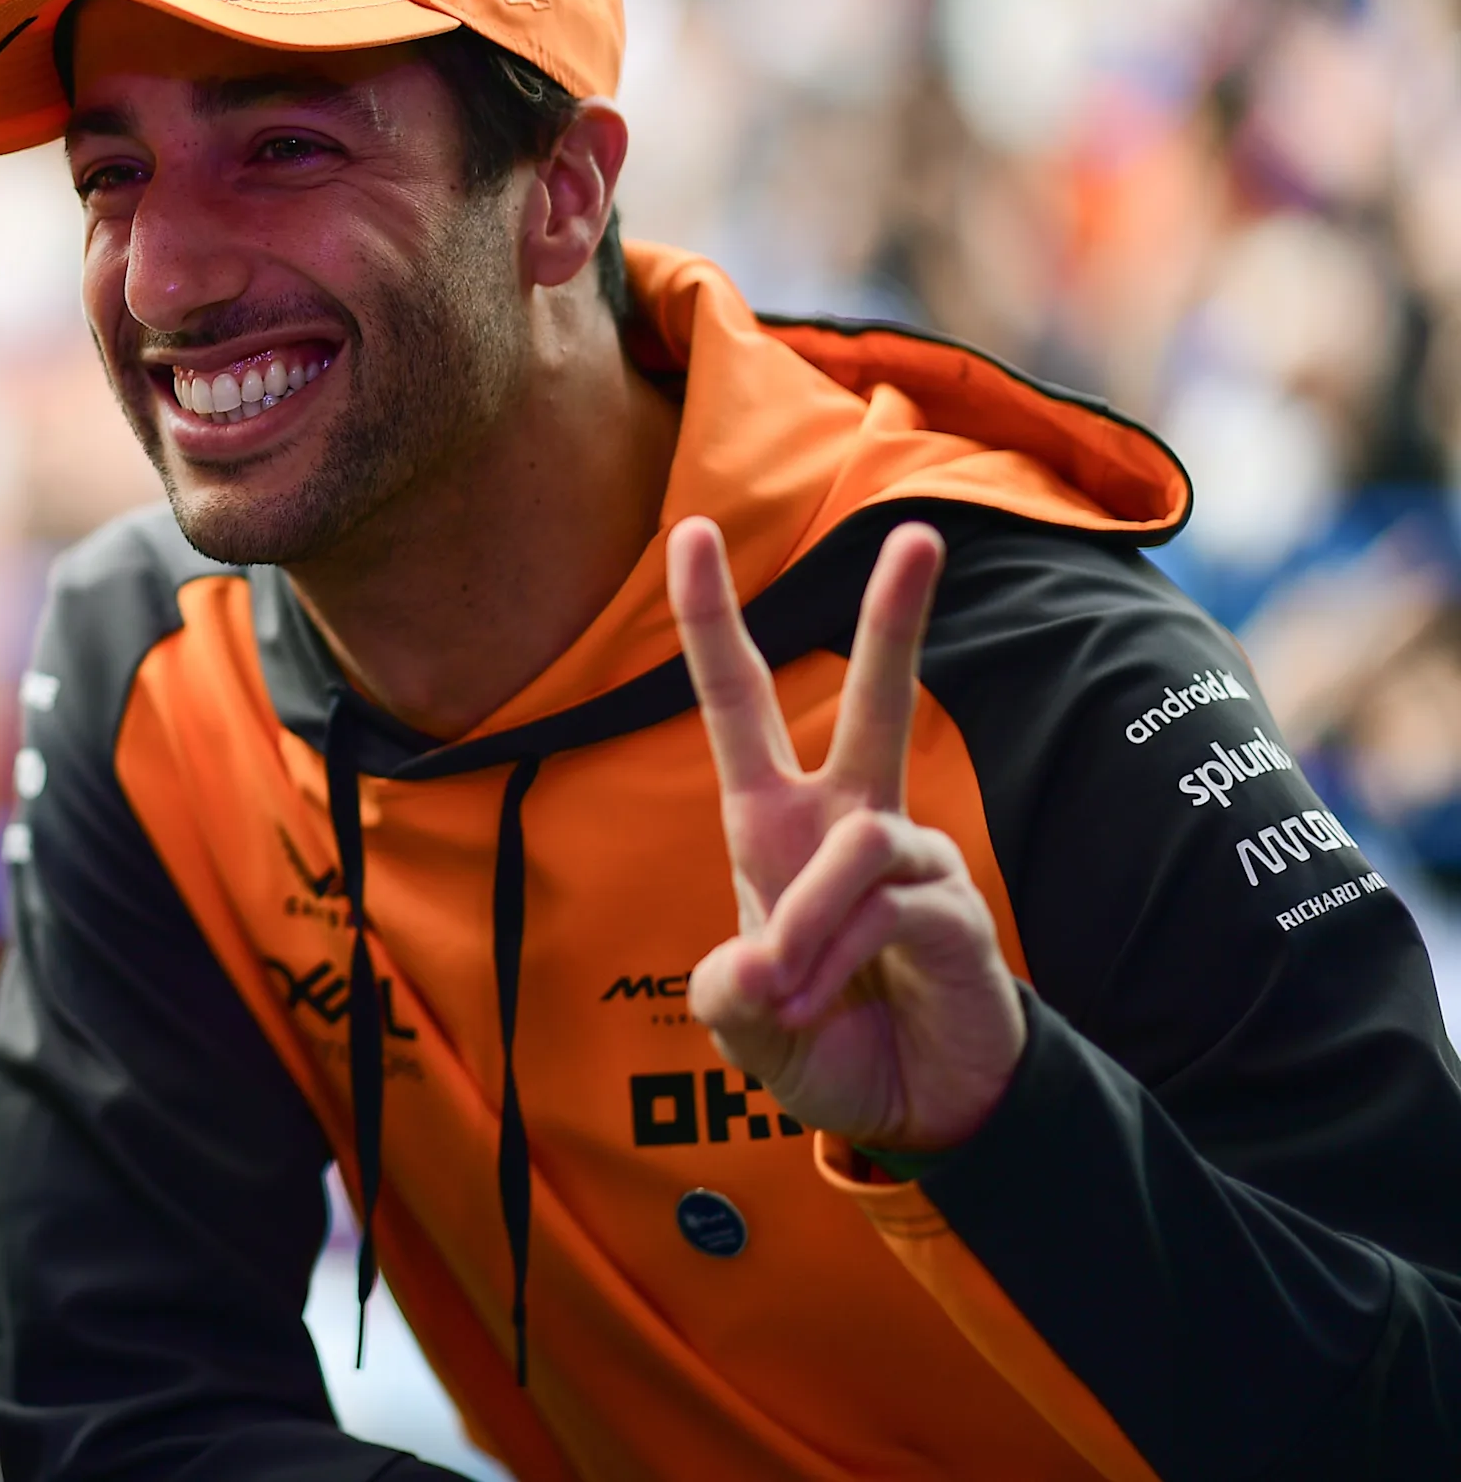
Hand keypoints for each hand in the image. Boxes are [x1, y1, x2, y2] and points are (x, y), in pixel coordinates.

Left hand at [665, 518, 1026, 1152]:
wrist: (910, 1113)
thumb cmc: (824, 1043)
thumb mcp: (743, 1024)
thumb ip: (727, 993)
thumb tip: (754, 961)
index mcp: (777, 826)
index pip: (739, 705)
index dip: (711, 622)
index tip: (691, 531)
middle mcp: (849, 823)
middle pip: (876, 702)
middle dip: (898, 619)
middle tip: (922, 533)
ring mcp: (911, 860)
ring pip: (852, 847)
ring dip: (805, 928)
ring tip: (789, 994)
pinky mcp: (954, 909)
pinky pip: (887, 905)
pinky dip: (841, 952)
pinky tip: (834, 995)